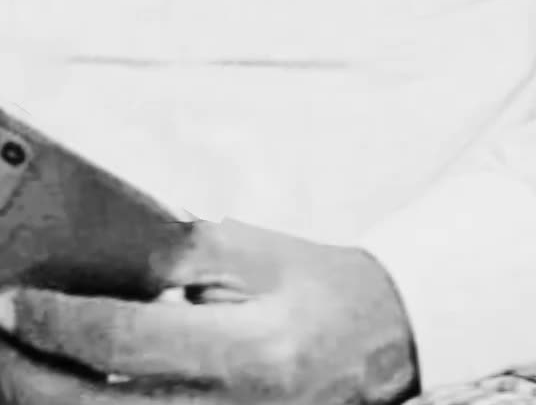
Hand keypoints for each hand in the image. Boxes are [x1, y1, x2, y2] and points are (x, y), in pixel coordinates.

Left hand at [0, 219, 418, 404]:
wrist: (390, 335)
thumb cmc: (325, 284)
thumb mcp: (258, 251)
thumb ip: (182, 254)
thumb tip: (106, 262)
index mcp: (250, 352)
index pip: (126, 341)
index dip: (57, 323)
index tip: (12, 302)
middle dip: (32, 377)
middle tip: (1, 336)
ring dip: (57, 400)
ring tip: (21, 366)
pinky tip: (75, 388)